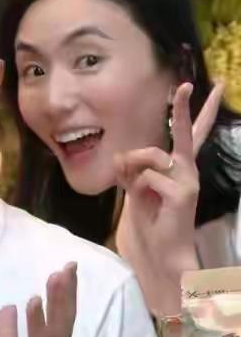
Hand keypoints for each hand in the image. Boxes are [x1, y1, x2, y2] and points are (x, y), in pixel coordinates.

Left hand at [115, 81, 223, 314]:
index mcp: (178, 166)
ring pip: (148, 155)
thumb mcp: (134, 186)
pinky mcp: (182, 192)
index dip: (197, 110)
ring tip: (137, 192)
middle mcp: (188, 169)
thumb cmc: (148, 218)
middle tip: (184, 85)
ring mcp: (188, 180)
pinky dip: (135, 188)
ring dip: (132, 169)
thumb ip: (130, 166)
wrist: (159, 251)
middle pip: (184, 132)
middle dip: (182, 108)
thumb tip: (122, 156)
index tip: (213, 86)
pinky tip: (147, 204)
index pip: (191, 134)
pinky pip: (145, 176)